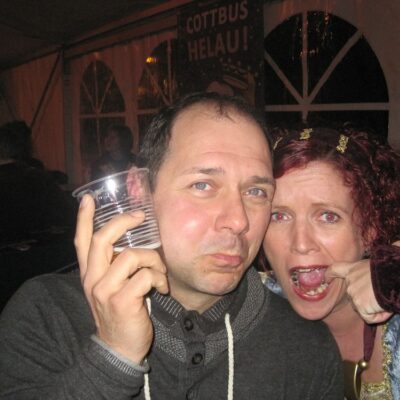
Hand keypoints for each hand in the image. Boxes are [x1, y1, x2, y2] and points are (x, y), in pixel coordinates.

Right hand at [74, 194, 168, 363]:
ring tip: (160, 272)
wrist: (119, 348)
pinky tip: (161, 288)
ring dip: (153, 259)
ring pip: (131, 255)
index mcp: (90, 274)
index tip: (89, 198)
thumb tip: (137, 244)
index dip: (84, 218)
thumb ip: (117, 267)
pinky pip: (145, 276)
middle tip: (140, 216)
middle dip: (123, 222)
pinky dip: (159, 278)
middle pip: (102, 239)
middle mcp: (93, 279)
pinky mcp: (121, 301)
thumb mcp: (112, 287)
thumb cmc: (121, 312)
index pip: (82, 241)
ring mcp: (105, 290)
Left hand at [325, 259, 392, 323]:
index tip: (325, 279)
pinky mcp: (360, 306)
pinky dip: (379, 316)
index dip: (330, 274)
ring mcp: (353, 294)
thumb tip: (370, 282)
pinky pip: (369, 318)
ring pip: (362, 308)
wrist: (393, 277)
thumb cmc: (387, 270)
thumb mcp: (372, 267)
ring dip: (375, 308)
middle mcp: (349, 282)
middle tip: (381, 295)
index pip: (336, 269)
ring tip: (385, 299)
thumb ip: (364, 275)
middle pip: (353, 295)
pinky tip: (386, 308)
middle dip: (366, 300)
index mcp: (353, 269)